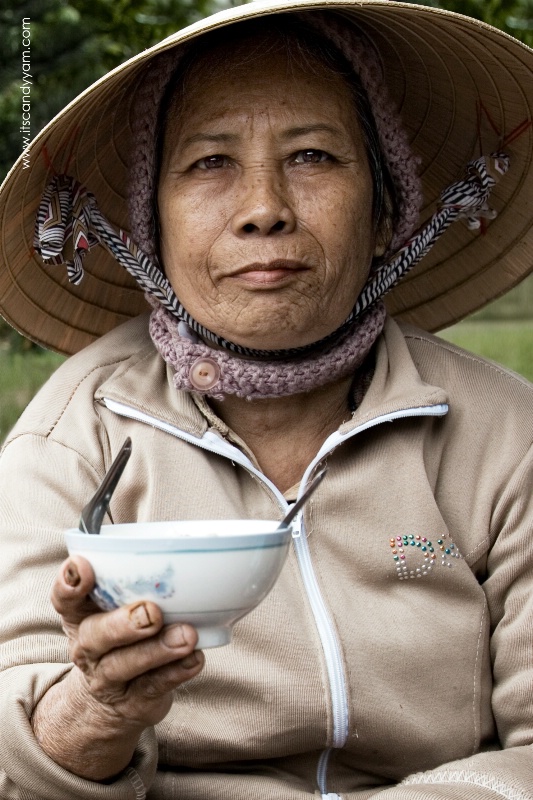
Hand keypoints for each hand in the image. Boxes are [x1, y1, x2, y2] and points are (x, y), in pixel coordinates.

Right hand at [31, 555, 203, 779]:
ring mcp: (107, 679)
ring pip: (125, 665)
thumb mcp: (112, 608)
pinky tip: (194, 658)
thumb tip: (165, 543)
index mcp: (80, 616)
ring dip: (157, 650)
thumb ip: (129, 580)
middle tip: (151, 612)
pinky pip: (153, 687)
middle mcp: (87, 648)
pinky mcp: (134, 701)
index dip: (69, 582)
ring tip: (186, 635)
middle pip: (95, 636)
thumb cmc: (118, 637)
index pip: (65, 598)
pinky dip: (176, 672)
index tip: (83, 566)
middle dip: (123, 623)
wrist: (110, 701)